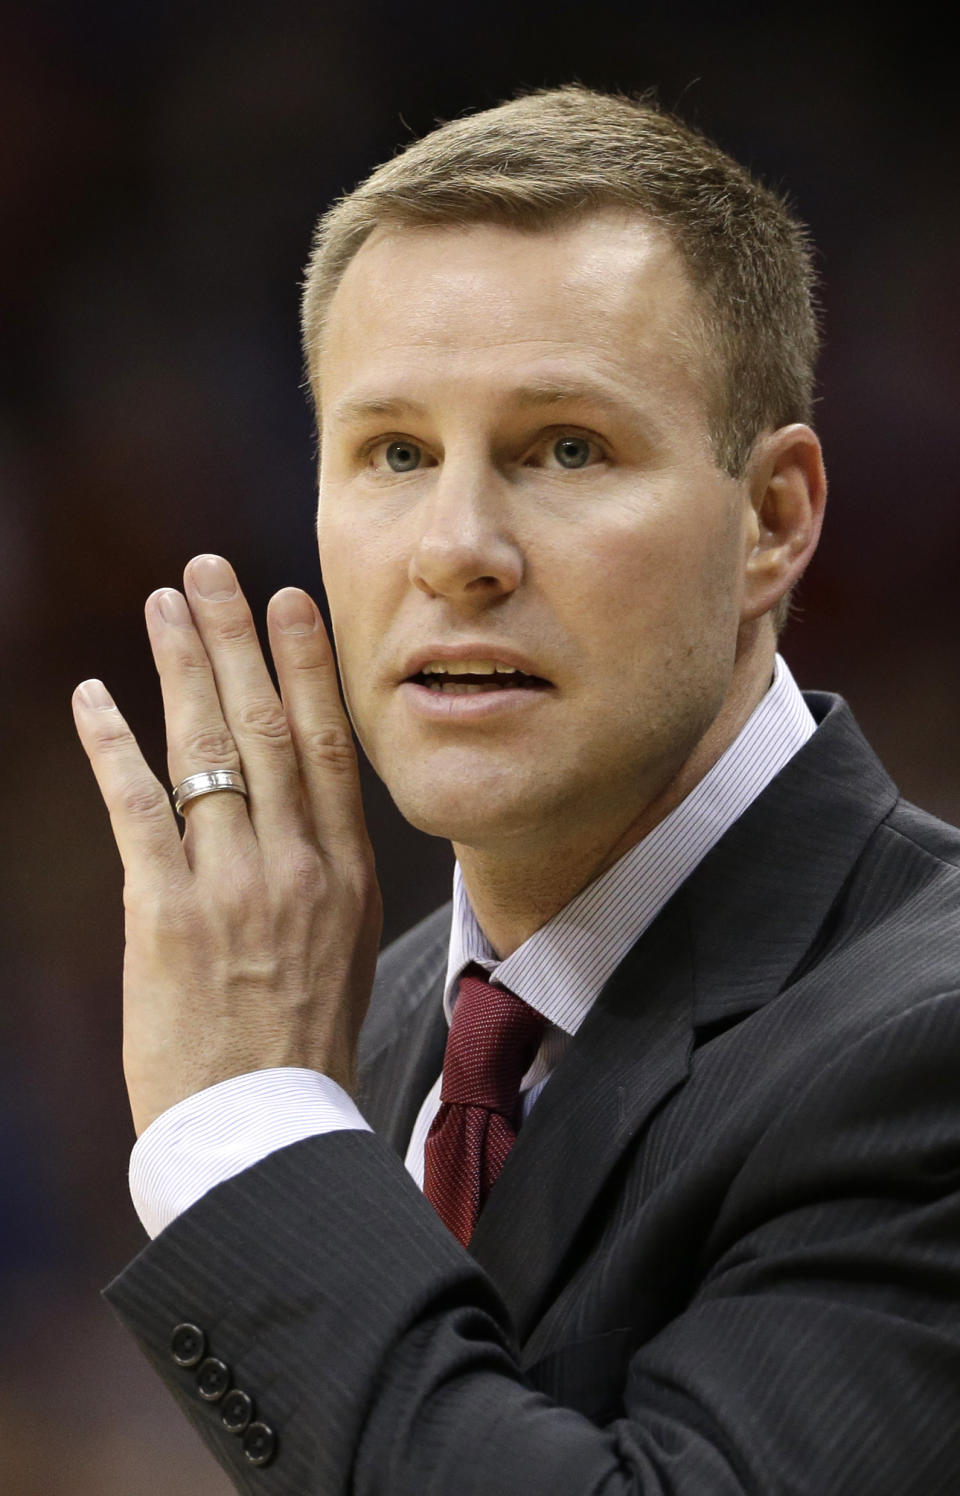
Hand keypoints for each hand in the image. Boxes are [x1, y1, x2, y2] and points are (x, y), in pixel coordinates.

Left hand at [72, 554, 382, 1136]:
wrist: (266, 1134)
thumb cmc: (304, 1050)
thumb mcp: (341, 954)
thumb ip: (321, 879)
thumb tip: (299, 822)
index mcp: (344, 874)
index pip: (328, 745)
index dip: (306, 666)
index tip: (290, 602)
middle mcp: (296, 866)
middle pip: (264, 726)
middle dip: (236, 639)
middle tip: (210, 570)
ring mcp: (233, 886)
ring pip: (205, 749)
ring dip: (179, 667)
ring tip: (162, 604)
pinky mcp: (167, 916)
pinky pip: (136, 809)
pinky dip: (111, 746)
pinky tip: (91, 696)